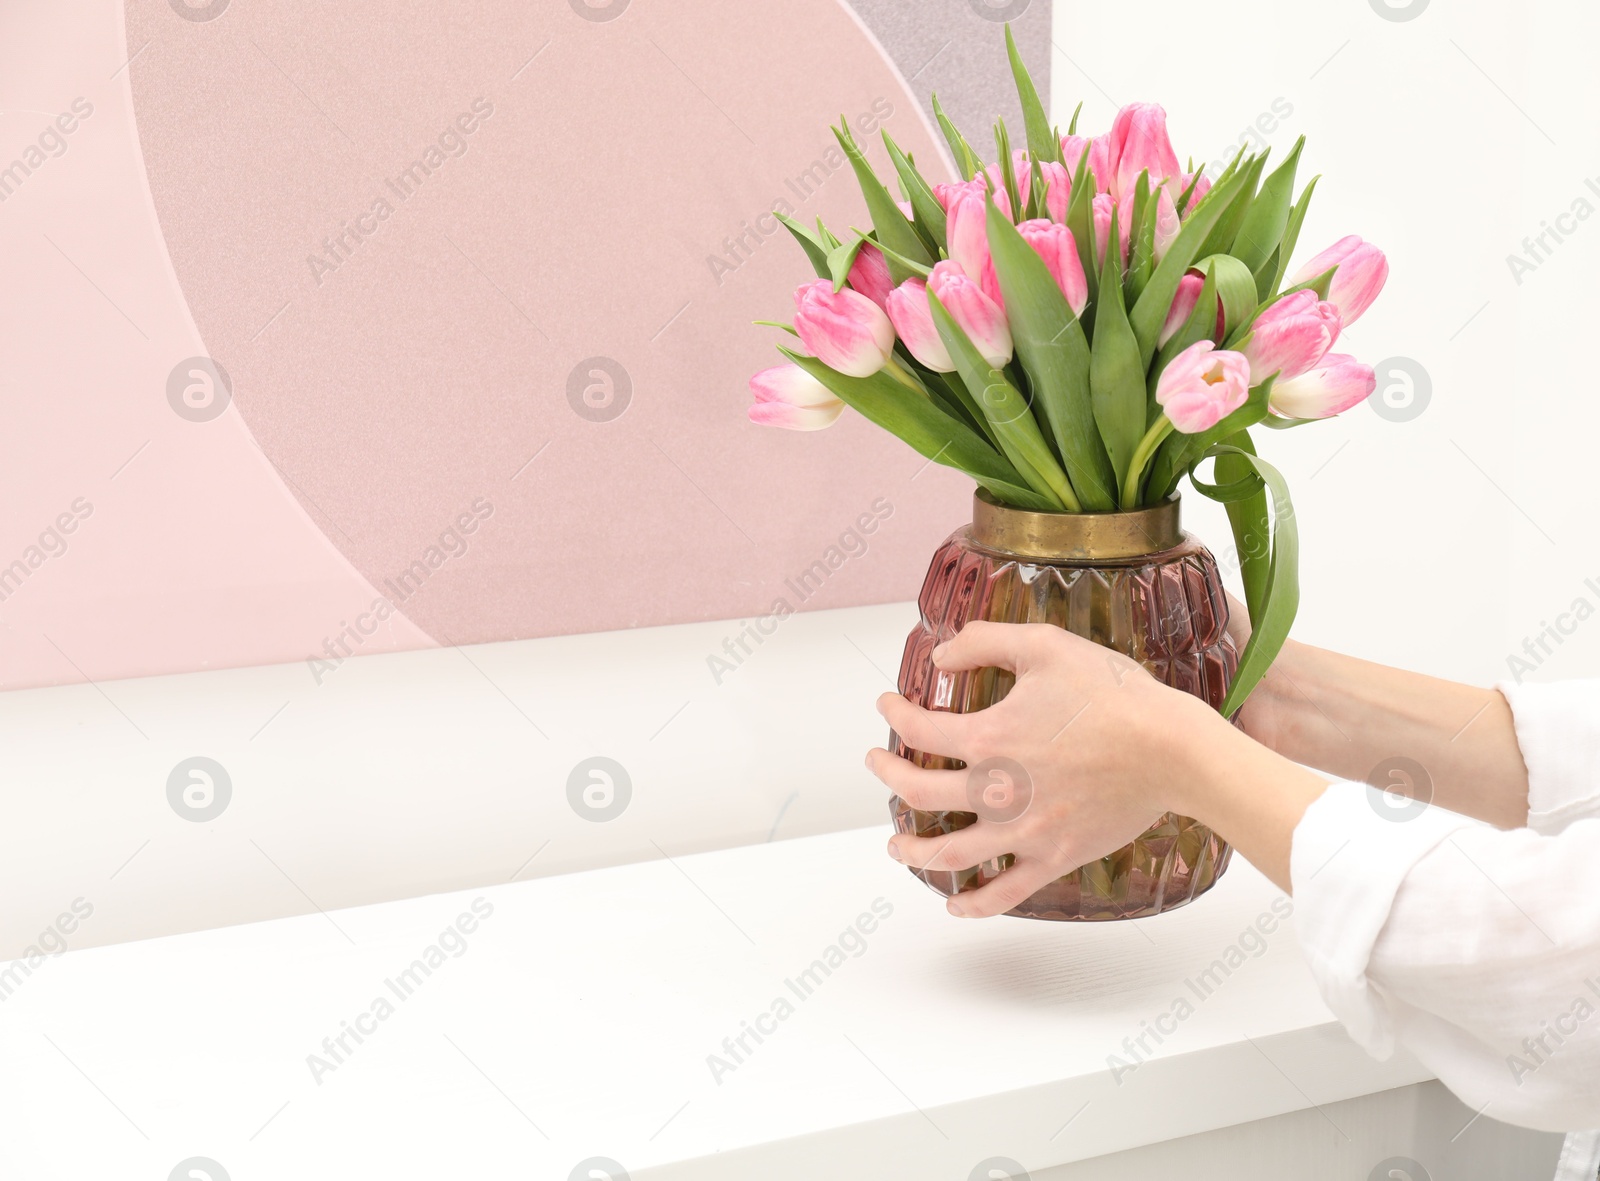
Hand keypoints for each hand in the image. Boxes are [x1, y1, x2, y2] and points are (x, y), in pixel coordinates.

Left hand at [865, 621, 1231, 917]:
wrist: (1171, 750)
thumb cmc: (1114, 695)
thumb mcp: (1045, 646)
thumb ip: (985, 641)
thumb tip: (941, 655)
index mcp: (989, 737)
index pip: (918, 729)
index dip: (894, 714)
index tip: (887, 706)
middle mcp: (996, 790)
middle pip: (918, 793)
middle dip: (889, 777)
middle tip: (877, 764)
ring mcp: (1023, 831)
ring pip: (948, 852)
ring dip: (913, 850)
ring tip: (896, 845)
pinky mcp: (1053, 858)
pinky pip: (1004, 892)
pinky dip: (973, 904)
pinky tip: (954, 904)